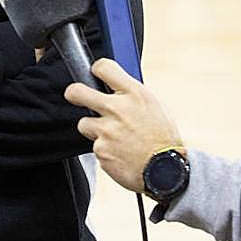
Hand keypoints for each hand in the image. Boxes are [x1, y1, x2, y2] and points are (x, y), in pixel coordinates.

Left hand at [64, 59, 183, 193]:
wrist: (167, 172)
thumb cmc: (163, 139)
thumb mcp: (154, 107)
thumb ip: (131, 96)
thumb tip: (114, 89)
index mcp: (135, 94)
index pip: (104, 67)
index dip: (97, 69)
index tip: (95, 73)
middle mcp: (118, 109)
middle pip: (78, 92)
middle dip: (73, 93)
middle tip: (75, 95)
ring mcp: (107, 130)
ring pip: (84, 124)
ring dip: (94, 130)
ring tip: (114, 137)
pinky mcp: (101, 150)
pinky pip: (95, 146)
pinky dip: (104, 150)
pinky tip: (119, 153)